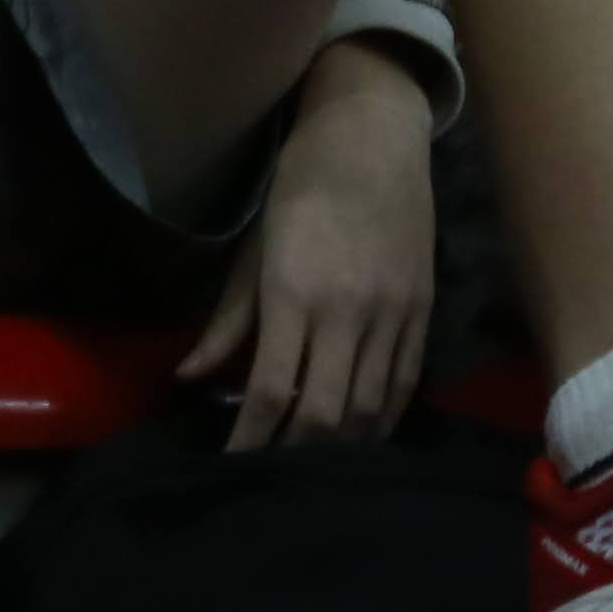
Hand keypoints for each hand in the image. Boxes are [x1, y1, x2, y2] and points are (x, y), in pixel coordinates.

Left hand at [179, 38, 437, 448]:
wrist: (374, 136)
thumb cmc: (301, 187)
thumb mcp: (253, 250)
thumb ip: (228, 321)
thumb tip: (190, 379)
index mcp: (295, 293)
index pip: (270, 391)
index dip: (249, 439)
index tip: (231, 465)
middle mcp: (347, 310)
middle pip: (323, 413)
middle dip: (291, 453)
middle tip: (268, 474)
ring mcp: (392, 312)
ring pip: (368, 408)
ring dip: (337, 447)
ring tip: (310, 463)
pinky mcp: (422, 309)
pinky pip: (404, 384)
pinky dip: (381, 420)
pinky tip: (360, 436)